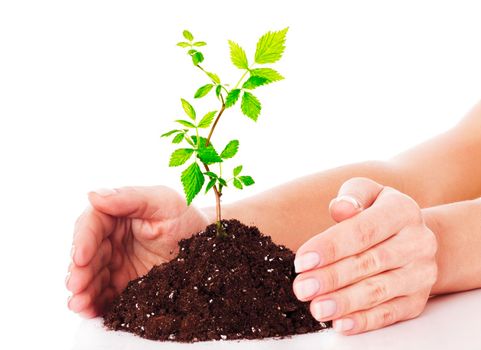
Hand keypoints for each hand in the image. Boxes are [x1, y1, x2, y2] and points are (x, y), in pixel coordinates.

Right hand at [66, 186, 208, 317]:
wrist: (207, 243)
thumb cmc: (186, 216)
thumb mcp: (164, 201)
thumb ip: (131, 197)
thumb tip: (93, 196)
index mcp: (117, 214)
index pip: (92, 225)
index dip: (83, 240)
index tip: (81, 257)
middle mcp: (111, 238)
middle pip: (88, 254)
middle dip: (80, 271)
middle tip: (77, 286)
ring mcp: (116, 262)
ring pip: (93, 277)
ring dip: (83, 291)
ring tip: (80, 304)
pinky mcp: (124, 283)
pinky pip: (106, 294)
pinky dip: (96, 304)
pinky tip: (90, 312)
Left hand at [293, 178, 437, 333]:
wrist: (414, 237)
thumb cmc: (378, 212)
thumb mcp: (368, 193)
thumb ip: (352, 196)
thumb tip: (341, 208)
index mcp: (402, 211)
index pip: (363, 230)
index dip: (331, 247)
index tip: (302, 261)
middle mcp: (418, 242)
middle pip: (369, 263)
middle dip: (331, 278)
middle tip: (302, 288)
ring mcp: (421, 273)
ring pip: (379, 291)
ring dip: (344, 302)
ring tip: (316, 308)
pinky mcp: (418, 299)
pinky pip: (390, 314)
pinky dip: (364, 321)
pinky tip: (340, 324)